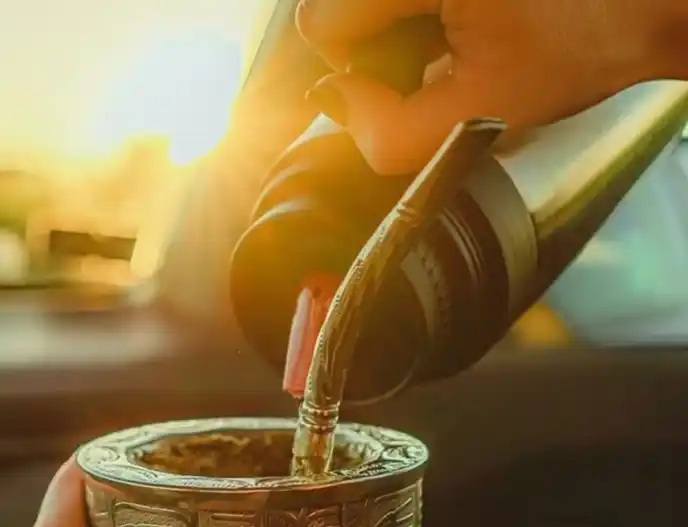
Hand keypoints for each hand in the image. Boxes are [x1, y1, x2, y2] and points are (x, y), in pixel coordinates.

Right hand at [296, 0, 683, 173]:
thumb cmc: (586, 43)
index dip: (354, 68)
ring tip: (462, 30)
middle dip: (378, 40)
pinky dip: (421, 6)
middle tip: (443, 56)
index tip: (407, 79)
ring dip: (399, 20)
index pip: (320, 21)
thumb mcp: (477, 114)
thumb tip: (336, 106)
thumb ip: (388, 133)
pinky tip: (469, 12)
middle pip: (341, 2)